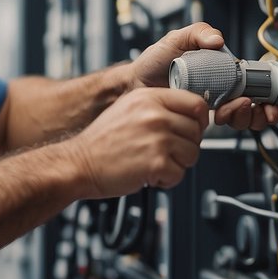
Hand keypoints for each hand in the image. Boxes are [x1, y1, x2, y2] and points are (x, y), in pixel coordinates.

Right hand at [67, 87, 208, 197]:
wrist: (78, 164)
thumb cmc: (101, 141)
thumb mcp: (129, 108)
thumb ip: (158, 106)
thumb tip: (189, 113)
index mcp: (150, 98)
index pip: (196, 104)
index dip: (199, 120)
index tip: (192, 129)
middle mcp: (155, 115)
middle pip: (197, 131)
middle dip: (186, 146)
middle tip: (166, 151)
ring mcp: (157, 139)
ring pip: (192, 154)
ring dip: (177, 164)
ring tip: (155, 163)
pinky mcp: (156, 163)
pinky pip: (180, 174)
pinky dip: (167, 180)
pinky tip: (149, 175)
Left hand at [130, 22, 277, 131]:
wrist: (135, 84)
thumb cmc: (154, 60)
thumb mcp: (177, 38)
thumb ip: (198, 32)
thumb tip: (218, 40)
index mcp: (221, 67)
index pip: (253, 79)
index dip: (268, 90)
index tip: (271, 97)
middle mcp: (222, 86)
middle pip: (255, 102)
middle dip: (263, 109)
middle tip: (258, 108)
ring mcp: (213, 103)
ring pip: (242, 115)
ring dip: (246, 114)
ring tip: (233, 107)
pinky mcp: (202, 117)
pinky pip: (223, 124)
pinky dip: (229, 121)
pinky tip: (219, 114)